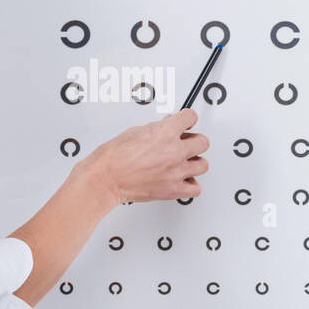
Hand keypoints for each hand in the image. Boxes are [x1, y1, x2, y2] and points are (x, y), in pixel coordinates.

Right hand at [89, 107, 208, 204]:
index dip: (187, 119)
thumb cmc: (114, 157)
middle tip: (185, 142)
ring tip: (184, 162)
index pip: (191, 118)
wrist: (105, 178)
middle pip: (203, 142)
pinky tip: (182, 179)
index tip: (185, 122)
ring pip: (203, 165)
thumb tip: (165, 126)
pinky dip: (191, 185)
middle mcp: (174, 151)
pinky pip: (195, 189)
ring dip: (194, 162)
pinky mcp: (173, 190)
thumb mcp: (135, 131)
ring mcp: (176, 172)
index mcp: (165, 132)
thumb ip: (156, 128)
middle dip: (194, 140)